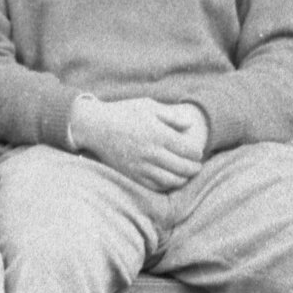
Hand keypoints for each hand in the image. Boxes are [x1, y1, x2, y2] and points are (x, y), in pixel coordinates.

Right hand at [66, 95, 207, 192]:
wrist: (94, 126)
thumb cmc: (123, 112)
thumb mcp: (148, 106)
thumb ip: (171, 116)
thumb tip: (190, 125)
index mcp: (158, 133)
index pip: (188, 150)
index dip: (197, 153)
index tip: (198, 153)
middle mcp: (150, 151)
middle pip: (183, 167)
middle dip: (194, 168)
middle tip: (197, 167)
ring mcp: (140, 165)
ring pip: (171, 180)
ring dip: (182, 179)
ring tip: (185, 175)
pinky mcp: (131, 174)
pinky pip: (154, 185)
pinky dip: (166, 185)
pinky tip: (169, 180)